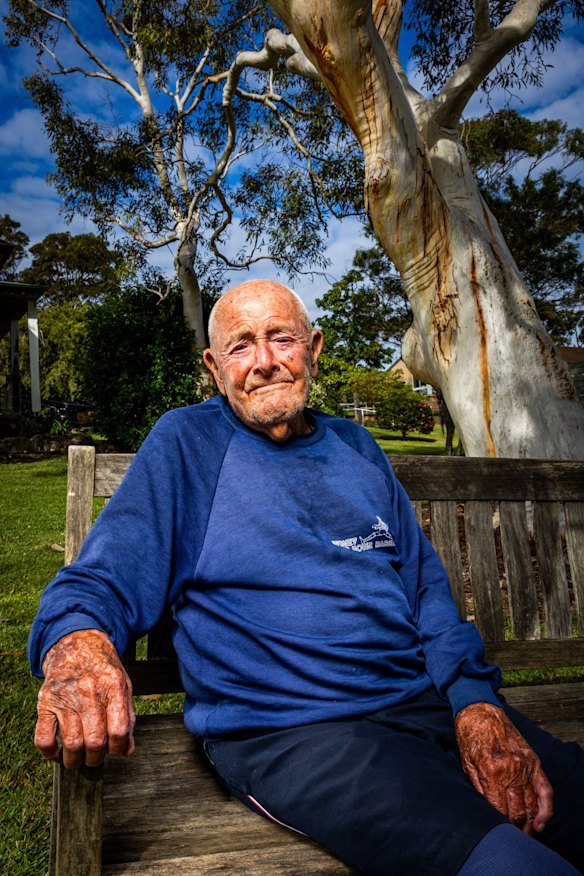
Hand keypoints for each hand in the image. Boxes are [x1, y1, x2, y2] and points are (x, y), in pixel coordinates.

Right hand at [35, 629, 134, 768]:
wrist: (77, 644)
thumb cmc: (103, 670)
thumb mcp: (123, 685)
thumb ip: (127, 717)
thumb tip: (128, 751)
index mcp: (112, 687)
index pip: (118, 730)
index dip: (117, 748)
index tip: (113, 750)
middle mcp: (89, 692)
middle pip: (94, 741)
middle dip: (96, 758)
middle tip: (95, 757)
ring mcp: (65, 697)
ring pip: (70, 743)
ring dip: (75, 760)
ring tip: (78, 758)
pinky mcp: (45, 702)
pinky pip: (43, 737)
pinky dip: (49, 753)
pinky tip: (57, 754)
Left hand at [455, 701, 552, 834]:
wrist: (481, 710)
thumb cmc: (470, 735)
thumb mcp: (465, 763)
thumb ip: (477, 787)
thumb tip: (486, 809)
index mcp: (491, 771)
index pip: (499, 809)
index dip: (498, 823)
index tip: (497, 831)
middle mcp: (512, 770)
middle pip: (517, 811)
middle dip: (515, 827)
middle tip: (511, 836)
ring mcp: (525, 765)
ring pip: (531, 804)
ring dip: (529, 823)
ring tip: (524, 833)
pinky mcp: (534, 760)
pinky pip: (546, 790)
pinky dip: (546, 809)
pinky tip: (540, 822)